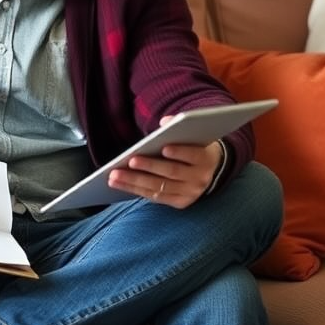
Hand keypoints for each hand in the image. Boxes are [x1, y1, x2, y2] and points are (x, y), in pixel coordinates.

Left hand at [106, 115, 223, 208]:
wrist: (210, 169)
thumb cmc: (194, 146)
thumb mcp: (193, 134)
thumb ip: (179, 126)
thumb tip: (164, 122)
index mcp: (206, 159)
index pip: (193, 155)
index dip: (180, 152)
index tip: (164, 148)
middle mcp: (200, 178)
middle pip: (172, 172)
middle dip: (150, 167)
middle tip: (130, 161)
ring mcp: (191, 193)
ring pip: (160, 187)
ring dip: (135, 182)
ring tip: (114, 176)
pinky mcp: (180, 202)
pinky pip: (156, 197)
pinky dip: (137, 190)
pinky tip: (121, 184)